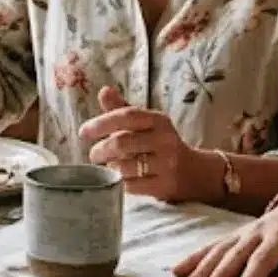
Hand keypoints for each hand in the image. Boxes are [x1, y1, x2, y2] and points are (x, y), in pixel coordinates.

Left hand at [78, 87, 202, 202]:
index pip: (127, 116)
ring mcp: (166, 164)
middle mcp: (165, 140)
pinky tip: (118, 179)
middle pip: (122, 142)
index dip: (102, 122)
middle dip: (101, 149)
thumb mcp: (146, 123)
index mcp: (158, 120)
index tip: (83, 132)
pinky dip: (119, 182)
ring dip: (110, 167)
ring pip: (125, 166)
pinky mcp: (164, 186)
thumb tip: (103, 91)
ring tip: (110, 166)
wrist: (194, 172)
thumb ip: (122, 109)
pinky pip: (131, 185)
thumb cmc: (161, 144)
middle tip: (93, 155)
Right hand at [172, 188, 277, 276]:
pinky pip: (213, 244)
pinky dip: (195, 256)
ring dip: (202, 267)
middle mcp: (258, 231)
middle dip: (218, 275)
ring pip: (219, 249)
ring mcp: (243, 231)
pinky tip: (178, 270)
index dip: (251, 276)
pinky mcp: (235, 234)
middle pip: (235, 254)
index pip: (264, 257)